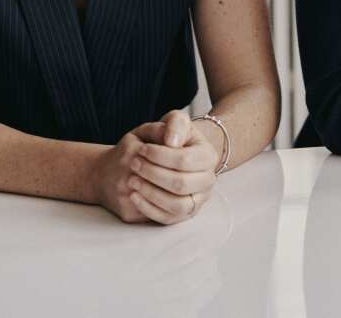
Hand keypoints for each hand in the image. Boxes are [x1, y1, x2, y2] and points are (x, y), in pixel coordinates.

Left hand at [93, 111, 215, 224]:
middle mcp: (208, 181)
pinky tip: (134, 196)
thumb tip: (171, 142)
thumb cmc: (173, 136)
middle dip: (153, 174)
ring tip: (132, 181)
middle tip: (134, 164)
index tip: (141, 149)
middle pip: (181, 184)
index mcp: (209, 156)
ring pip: (177, 205)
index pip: (184, 160)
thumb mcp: (175, 121)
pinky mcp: (185, 214)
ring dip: (151, 194)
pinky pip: (168, 218)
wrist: (175, 154)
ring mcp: (198, 200)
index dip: (159, 156)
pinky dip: (149, 209)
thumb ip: (175, 124)